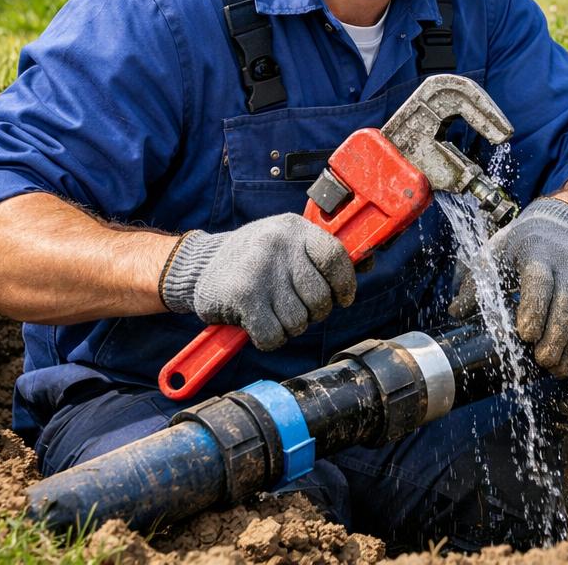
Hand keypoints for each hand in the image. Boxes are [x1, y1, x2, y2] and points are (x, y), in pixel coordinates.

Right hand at [161, 213, 355, 350]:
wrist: (199, 265)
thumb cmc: (255, 258)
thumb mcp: (289, 242)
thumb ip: (323, 253)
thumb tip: (368, 262)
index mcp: (295, 229)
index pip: (336, 256)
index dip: (345, 283)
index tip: (343, 297)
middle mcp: (279, 245)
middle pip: (320, 297)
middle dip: (312, 312)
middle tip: (294, 306)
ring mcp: (261, 270)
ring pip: (299, 321)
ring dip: (287, 325)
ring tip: (272, 310)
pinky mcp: (244, 296)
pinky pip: (274, 335)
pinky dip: (268, 338)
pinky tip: (258, 323)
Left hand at [448, 197, 567, 377]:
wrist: (561, 224)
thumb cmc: (520, 244)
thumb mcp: (494, 253)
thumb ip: (477, 282)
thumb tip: (456, 312)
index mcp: (536, 253)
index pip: (539, 280)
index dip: (535, 308)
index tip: (526, 335)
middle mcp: (566, 265)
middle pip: (567, 302)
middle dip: (556, 335)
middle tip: (542, 361)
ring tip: (557, 370)